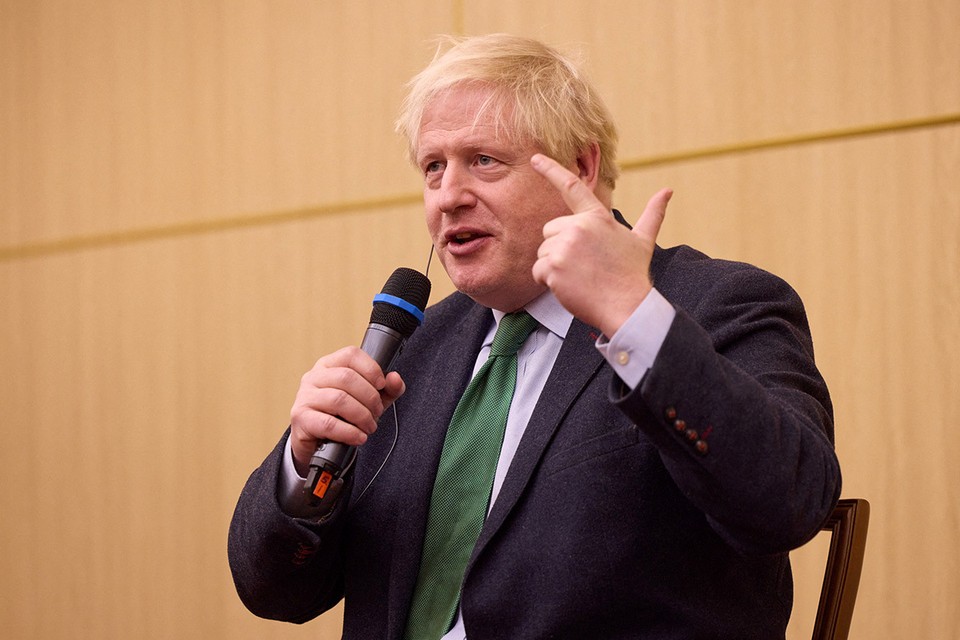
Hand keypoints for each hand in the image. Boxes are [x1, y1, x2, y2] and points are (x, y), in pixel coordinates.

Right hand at [288, 347, 405, 475]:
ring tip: (369, 426)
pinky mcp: (300, 418)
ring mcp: (304, 397)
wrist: (316, 444)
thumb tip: (395, 378)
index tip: (381, 385)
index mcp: (329, 365)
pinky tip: (359, 437)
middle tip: (377, 413)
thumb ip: (387, 389)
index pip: (351, 355)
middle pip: (347, 377)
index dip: (371, 369)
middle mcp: (314, 377)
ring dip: (362, 415)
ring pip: (339, 399)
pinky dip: (349, 432)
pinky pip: (328, 423)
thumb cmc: (342, 416)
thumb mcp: (368, 401)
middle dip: (370, 398)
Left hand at [530, 153, 671, 336]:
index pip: (571, 186)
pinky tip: (569, 287)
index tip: (535, 158)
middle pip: (549, 230)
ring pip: (542, 252)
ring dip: (554, 266)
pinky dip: (547, 282)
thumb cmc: (632, 274)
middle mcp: (578, 227)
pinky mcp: (554, 267)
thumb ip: (652, 214)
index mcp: (596, 217)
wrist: (626, 306)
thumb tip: (668, 191)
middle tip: (582, 265)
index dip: (550, 169)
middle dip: (559, 247)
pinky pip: (537, 271)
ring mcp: (564, 246)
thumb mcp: (643, 240)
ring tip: (579, 277)